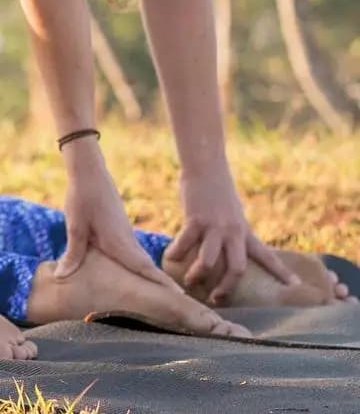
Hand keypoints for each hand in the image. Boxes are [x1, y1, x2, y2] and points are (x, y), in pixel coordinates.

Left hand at [55, 148, 179, 290]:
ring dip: (151, 275)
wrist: (89, 171)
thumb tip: (62, 277)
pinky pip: (132, 251)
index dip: (161, 283)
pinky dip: (139, 264)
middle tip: (182, 304)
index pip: (144, 267)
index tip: (181, 298)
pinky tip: (137, 273)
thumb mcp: (74, 226)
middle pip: (147, 267)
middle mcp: (127, 240)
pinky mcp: (120, 228)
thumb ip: (73, 254)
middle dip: (162, 284)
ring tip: (165, 297)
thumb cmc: (81, 197)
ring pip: (140, 259)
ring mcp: (125, 233)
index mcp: (119, 241)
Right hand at [164, 169, 298, 301]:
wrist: (206, 167)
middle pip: (235, 269)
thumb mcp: (233, 213)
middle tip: (216, 297)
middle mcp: (232, 232)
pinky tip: (170, 258)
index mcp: (244, 231)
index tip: (296, 286)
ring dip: (197, 275)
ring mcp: (213, 227)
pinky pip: (185, 243)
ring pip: (209, 262)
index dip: (281, 272)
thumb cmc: (218, 190)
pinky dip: (176, 254)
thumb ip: (232, 233)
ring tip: (190, 282)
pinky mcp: (194, 220)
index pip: (266, 256)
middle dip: (225, 287)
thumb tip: (224, 251)